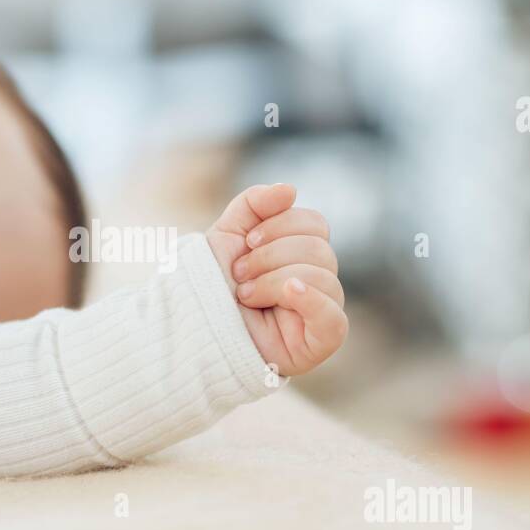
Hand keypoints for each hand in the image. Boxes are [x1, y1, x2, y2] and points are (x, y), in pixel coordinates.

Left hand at [206, 183, 347, 376]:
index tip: (247, 241)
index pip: (315, 224)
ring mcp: (323, 310)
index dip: (280, 225)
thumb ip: (254, 204)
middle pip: (318, 248)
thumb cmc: (213, 283)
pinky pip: (334, 317)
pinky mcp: (322, 340)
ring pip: (321, 277)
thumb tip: (290, 190)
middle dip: (269, 256)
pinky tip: (289, 292)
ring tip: (245, 296)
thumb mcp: (228, 233)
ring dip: (272, 281)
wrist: (194, 325)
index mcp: (302, 253)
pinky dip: (311, 299)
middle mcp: (318, 280)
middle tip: (239, 275)